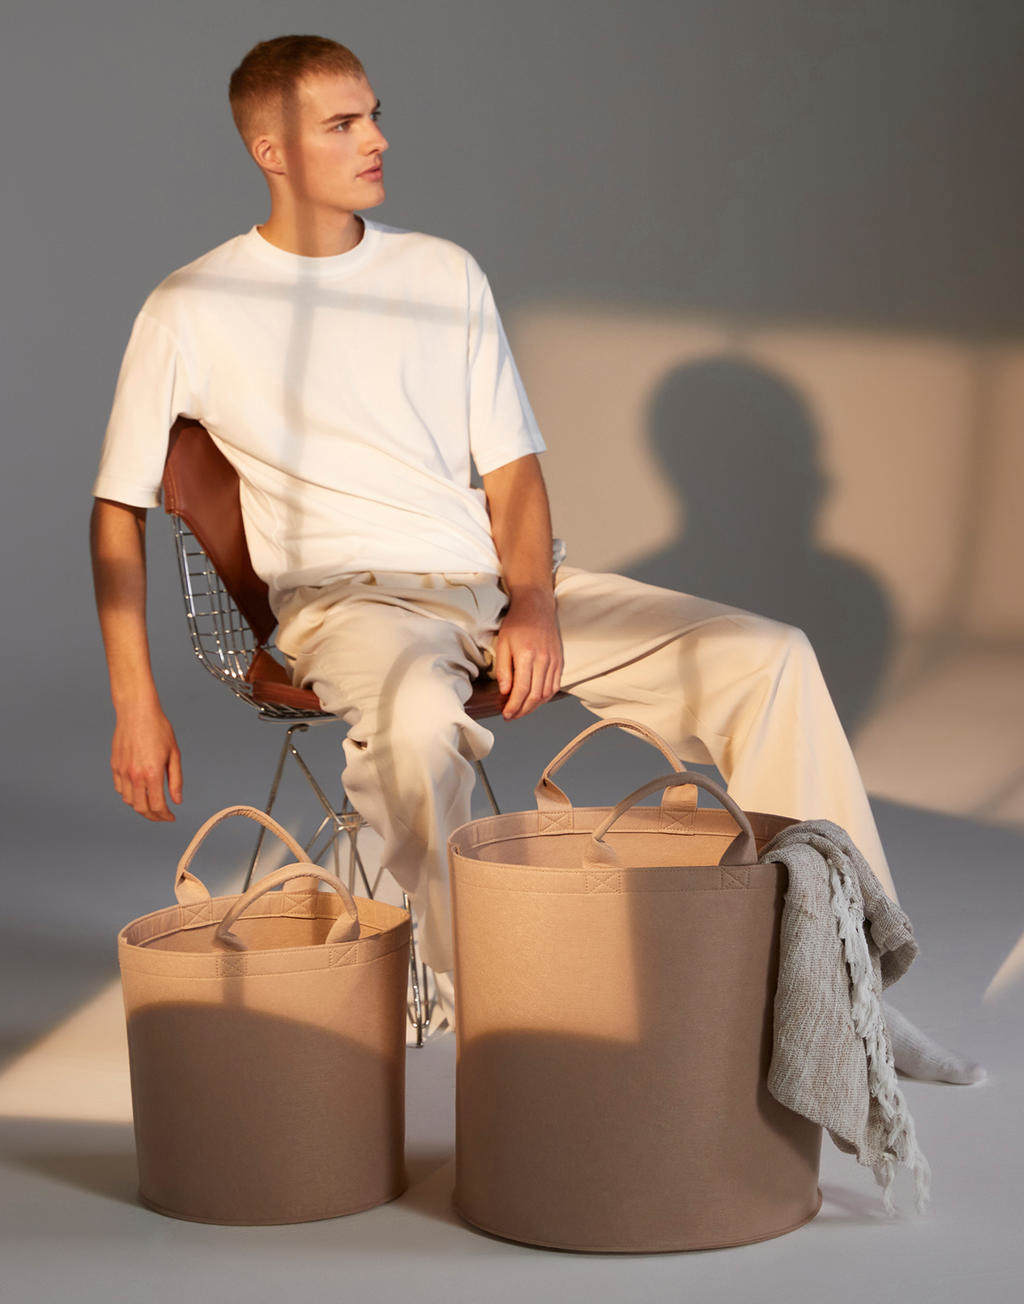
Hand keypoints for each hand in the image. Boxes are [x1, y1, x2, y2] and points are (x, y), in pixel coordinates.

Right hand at [111, 703, 182, 820]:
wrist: (136, 711)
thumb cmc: (158, 728)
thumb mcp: (174, 753)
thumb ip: (175, 780)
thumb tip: (177, 800)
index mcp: (152, 773)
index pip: (157, 805)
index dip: (165, 816)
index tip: (170, 817)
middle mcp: (135, 775)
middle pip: (142, 808)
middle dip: (153, 816)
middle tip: (162, 816)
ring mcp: (122, 771)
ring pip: (129, 801)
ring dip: (141, 807)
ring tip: (152, 805)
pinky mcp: (115, 766)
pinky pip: (120, 789)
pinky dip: (129, 796)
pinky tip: (139, 792)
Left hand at [493, 589, 562, 719]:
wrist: (536, 606)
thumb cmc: (517, 623)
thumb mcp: (503, 644)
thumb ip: (504, 669)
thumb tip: (505, 692)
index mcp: (527, 656)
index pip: (522, 690)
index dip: (514, 706)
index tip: (506, 714)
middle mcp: (544, 660)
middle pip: (536, 696)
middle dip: (522, 710)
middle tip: (511, 716)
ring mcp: (554, 661)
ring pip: (547, 693)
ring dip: (534, 706)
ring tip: (521, 711)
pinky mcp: (559, 661)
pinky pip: (555, 685)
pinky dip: (545, 697)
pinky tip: (535, 700)